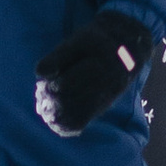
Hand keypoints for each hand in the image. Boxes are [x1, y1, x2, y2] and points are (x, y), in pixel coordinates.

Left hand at [33, 13, 155, 135]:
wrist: (126, 48)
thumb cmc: (96, 41)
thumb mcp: (77, 40)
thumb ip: (58, 56)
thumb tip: (39, 73)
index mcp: (97, 66)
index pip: (66, 87)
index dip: (49, 88)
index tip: (41, 84)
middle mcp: (103, 87)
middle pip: (69, 103)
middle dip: (50, 102)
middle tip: (41, 95)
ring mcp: (104, 99)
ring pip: (75, 117)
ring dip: (55, 115)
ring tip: (45, 107)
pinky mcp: (102, 107)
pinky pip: (82, 122)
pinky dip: (66, 125)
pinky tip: (55, 120)